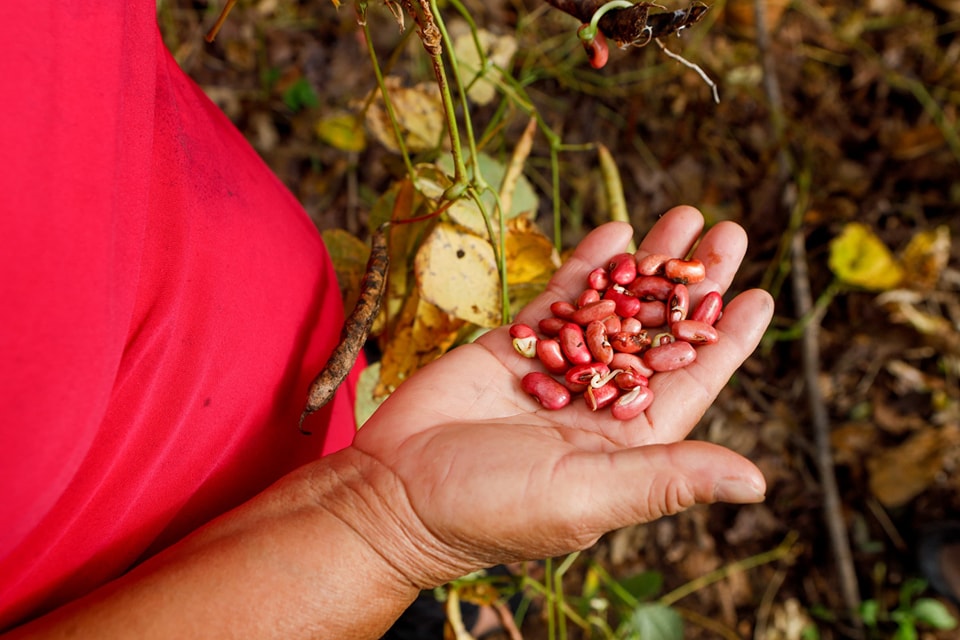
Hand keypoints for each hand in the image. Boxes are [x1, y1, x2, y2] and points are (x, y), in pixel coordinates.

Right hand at [348, 205, 773, 588]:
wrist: (394, 492)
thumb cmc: (492, 510)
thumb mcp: (590, 495)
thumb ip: (669, 479)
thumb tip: (759, 483)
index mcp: (627, 439)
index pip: (692, 381)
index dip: (727, 339)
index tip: (759, 296)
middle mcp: (598, 400)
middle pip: (658, 331)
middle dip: (694, 284)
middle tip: (726, 233)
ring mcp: (555, 369)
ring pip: (613, 305)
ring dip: (648, 264)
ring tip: (682, 218)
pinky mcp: (510, 347)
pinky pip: (557, 297)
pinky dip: (586, 265)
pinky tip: (614, 231)